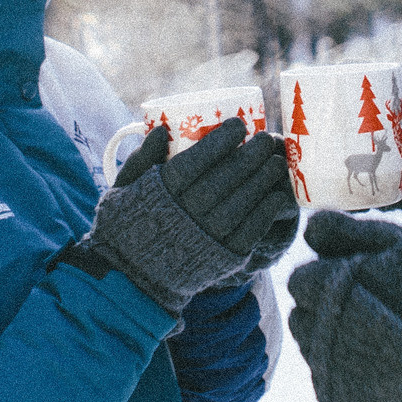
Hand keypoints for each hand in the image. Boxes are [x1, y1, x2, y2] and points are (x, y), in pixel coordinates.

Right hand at [68, 118, 297, 313]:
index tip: (239, 125)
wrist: (133, 277)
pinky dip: (265, 211)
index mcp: (160, 193)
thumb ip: (141, 158)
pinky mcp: (221, 257)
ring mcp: (205, 237)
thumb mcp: (124, 187)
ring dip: (263, 180)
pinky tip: (276, 194)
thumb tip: (163, 129)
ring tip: (277, 162)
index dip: (220, 141)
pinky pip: (249, 231)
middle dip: (250, 156)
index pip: (195, 161)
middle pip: (223, 179)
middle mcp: (185, 214)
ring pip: (240, 203)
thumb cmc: (128, 222)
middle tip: (267, 138)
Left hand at [296, 212, 401, 401]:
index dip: (324, 271)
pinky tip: (378, 350)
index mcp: (339, 290)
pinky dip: (348, 362)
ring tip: (375, 324)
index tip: (352, 269)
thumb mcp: (399, 239)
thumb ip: (345, 231)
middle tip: (366, 297)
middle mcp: (334, 335)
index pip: (302, 281)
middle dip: (324, 304)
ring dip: (332, 334)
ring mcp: (345, 372)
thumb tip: (307, 228)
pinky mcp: (358, 399)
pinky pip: (333, 376)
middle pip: (302, 317)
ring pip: (315, 348)